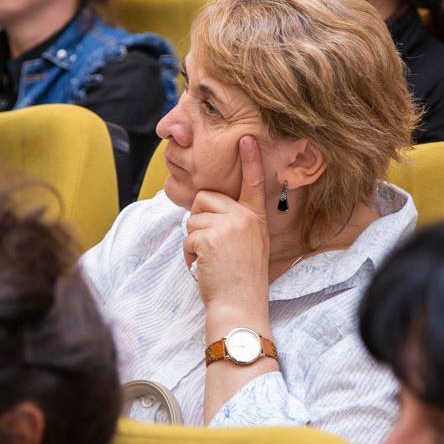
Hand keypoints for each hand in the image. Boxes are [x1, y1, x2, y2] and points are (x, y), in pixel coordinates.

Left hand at [183, 135, 270, 331]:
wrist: (240, 305)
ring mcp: (229, 226)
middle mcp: (245, 217)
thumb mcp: (249, 245)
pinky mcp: (210, 237)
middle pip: (204, 198)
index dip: (250, 160)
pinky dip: (189, 255)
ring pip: (192, 219)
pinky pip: (187, 237)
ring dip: (193, 242)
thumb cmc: (240, 280)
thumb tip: (205, 208)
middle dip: (199, 220)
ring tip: (211, 261)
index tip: (246, 138)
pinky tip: (205, 268)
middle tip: (213, 248)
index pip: (253, 184)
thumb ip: (235, 223)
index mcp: (256, 218)